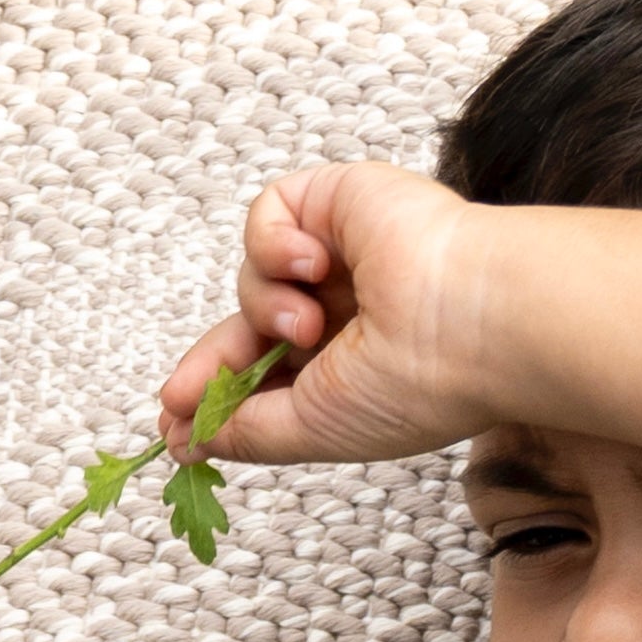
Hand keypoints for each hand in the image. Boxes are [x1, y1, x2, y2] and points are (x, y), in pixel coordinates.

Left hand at [158, 162, 497, 466]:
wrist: (470, 321)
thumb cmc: (414, 385)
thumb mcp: (313, 429)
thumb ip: (247, 432)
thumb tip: (185, 441)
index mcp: (348, 369)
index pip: (262, 378)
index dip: (213, 398)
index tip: (171, 429)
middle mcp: (345, 313)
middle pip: (245, 330)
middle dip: (212, 363)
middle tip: (178, 397)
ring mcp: (342, 256)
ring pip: (252, 278)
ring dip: (264, 307)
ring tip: (308, 323)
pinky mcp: (338, 200)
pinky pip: (267, 214)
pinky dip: (271, 243)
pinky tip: (312, 265)